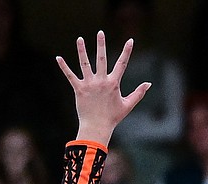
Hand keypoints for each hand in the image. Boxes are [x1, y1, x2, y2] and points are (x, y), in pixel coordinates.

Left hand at [56, 31, 150, 146]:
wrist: (97, 126)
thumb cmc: (113, 117)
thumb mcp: (128, 105)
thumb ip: (138, 93)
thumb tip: (149, 84)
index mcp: (114, 83)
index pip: (122, 64)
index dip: (127, 51)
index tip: (130, 41)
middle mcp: (101, 81)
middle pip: (101, 59)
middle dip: (101, 45)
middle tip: (100, 32)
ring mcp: (89, 84)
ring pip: (85, 64)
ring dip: (82, 50)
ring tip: (80, 39)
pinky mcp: (78, 89)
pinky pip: (70, 75)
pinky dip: (64, 67)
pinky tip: (58, 58)